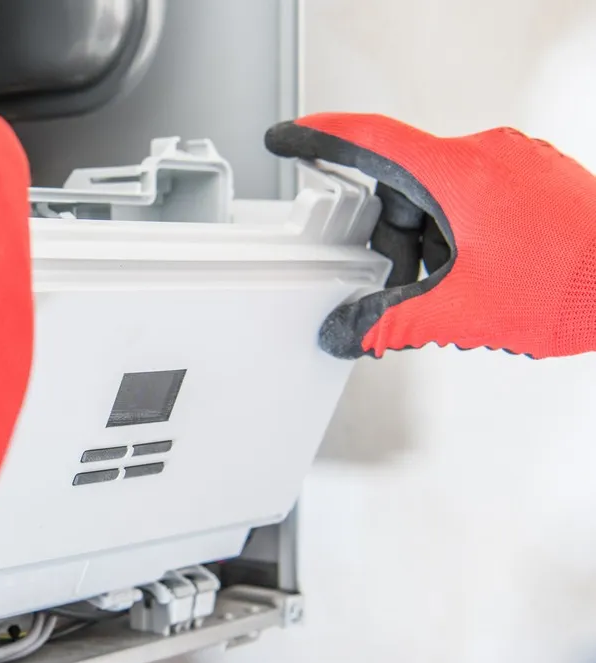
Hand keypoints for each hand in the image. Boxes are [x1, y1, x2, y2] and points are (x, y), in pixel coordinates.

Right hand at [266, 114, 595, 358]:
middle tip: (387, 281)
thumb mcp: (464, 312)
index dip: (320, 138)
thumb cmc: (577, 284)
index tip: (290, 137)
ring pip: (442, 194)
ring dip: (430, 241)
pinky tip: (476, 273)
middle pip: (405, 183)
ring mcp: (517, 163)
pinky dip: (460, 232)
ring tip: (451, 289)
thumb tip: (348, 331)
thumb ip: (392, 323)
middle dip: (390, 236)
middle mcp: (488, 155)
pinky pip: (476, 195)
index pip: (371, 140)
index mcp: (459, 174)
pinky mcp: (538, 177)